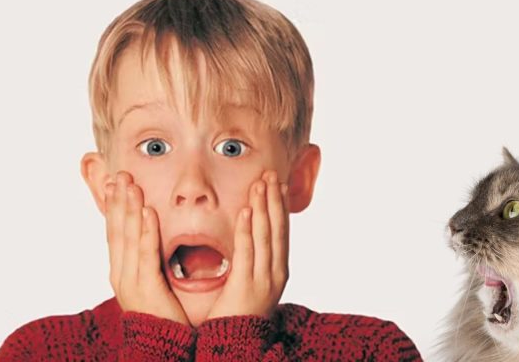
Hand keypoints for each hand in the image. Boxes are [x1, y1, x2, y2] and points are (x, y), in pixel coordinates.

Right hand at [104, 171, 188, 324]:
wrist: (160, 348)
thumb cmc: (162, 316)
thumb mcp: (152, 282)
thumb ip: (150, 261)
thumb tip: (155, 239)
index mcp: (122, 271)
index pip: (116, 232)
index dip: (114, 207)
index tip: (114, 182)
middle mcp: (121, 273)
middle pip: (117, 230)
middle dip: (118, 201)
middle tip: (118, 174)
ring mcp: (130, 281)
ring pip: (129, 237)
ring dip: (129, 208)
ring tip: (130, 184)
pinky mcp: (146, 288)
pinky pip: (146, 255)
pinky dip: (147, 231)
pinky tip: (148, 212)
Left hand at [206, 170, 289, 318]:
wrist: (237, 348)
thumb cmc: (240, 317)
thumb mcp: (252, 286)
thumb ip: (252, 265)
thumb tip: (248, 243)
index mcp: (278, 271)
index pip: (281, 232)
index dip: (280, 206)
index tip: (277, 184)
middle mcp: (276, 272)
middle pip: (277, 228)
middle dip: (274, 200)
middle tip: (271, 175)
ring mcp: (263, 279)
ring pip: (265, 235)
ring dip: (263, 207)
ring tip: (261, 183)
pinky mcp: (246, 285)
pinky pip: (247, 251)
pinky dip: (248, 229)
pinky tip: (247, 211)